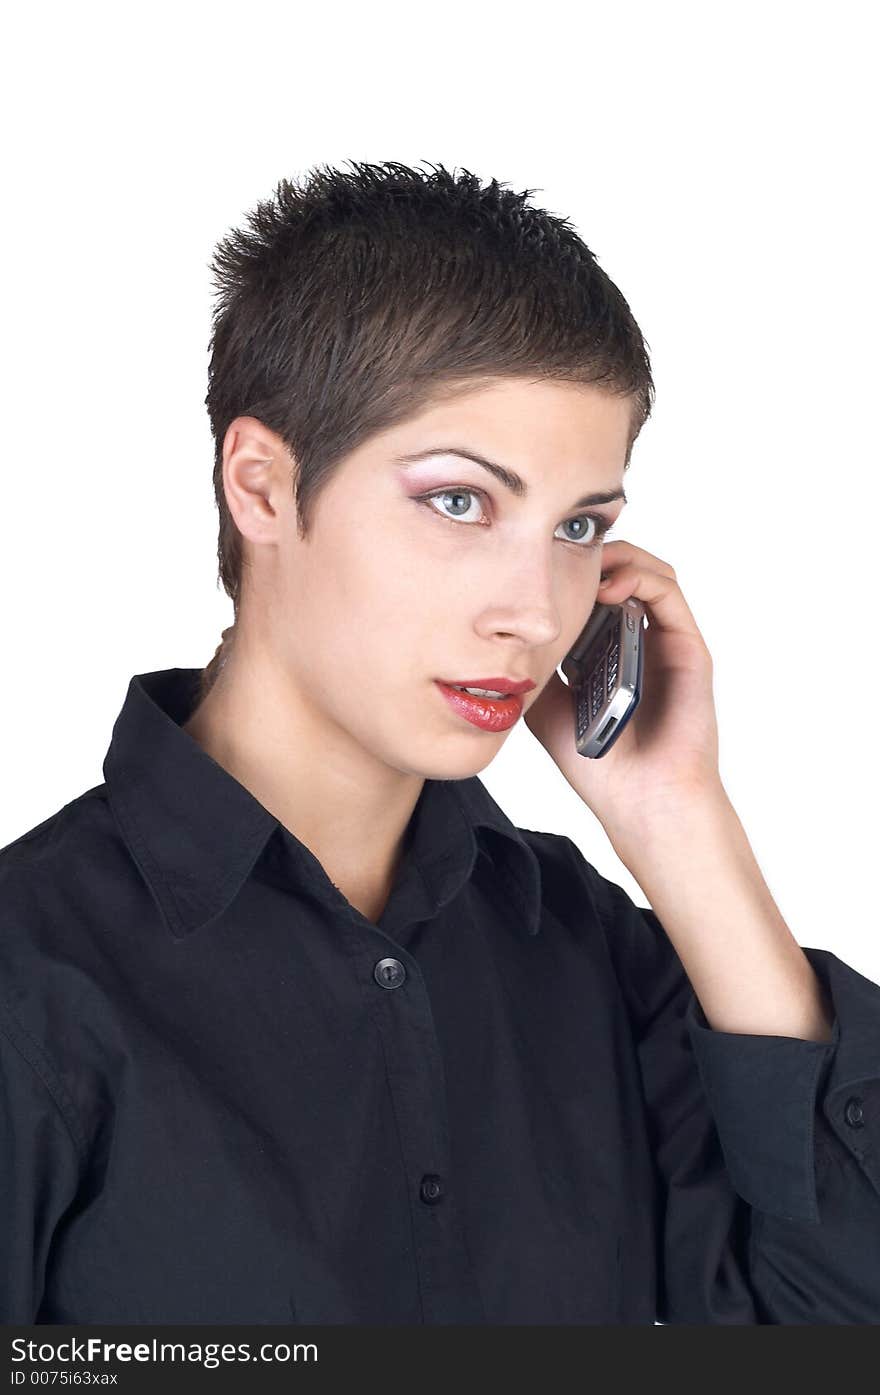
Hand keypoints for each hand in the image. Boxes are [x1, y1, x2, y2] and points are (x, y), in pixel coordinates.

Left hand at [523, 539, 723, 845]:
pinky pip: (668, 593)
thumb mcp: (545, 705)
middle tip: (555, 552)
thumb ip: (532, 666)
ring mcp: (666, 641)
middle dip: (589, 554)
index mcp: (608, 649)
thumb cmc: (597, 763)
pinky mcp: (688, 648)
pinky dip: (640, 577)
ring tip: (583, 566)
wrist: (639, 801)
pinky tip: (608, 587)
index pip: (592, 588)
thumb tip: (500, 634)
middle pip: (620, 570)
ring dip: (616, 557)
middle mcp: (640, 638)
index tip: (534, 563)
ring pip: (647, 571)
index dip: (567, 568)